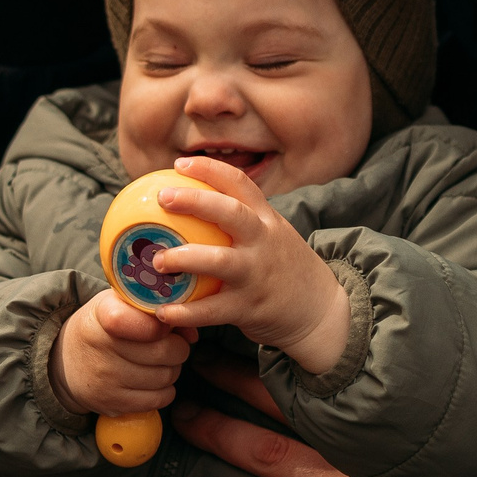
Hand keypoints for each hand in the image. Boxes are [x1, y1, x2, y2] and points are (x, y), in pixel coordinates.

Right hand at [54, 288, 192, 416]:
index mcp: (103, 316)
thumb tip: (192, 332)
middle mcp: (102, 348)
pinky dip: (164, 390)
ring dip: (171, 369)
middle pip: (166, 351)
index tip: (163, 325)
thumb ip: (155, 310)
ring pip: (167, 376)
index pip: (144, 322)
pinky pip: (159, 399)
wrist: (63, 362)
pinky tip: (151, 380)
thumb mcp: (118, 304)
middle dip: (177, 347)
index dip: (163, 324)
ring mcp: (107, 379)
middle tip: (169, 344)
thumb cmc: (101, 327)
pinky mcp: (113, 404)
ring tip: (158, 362)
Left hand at [149, 157, 351, 374]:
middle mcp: (263, 242)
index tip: (179, 164)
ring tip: (157, 260)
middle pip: (231, 213)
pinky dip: (186, 312)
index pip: (240, 183)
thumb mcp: (270, 235)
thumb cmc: (282, 268)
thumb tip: (190, 204)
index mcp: (265, 220)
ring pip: (219, 261)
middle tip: (163, 196)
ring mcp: (256, 274)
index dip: (209, 169)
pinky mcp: (249, 307)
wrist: (319, 311)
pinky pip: (212, 310)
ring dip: (185, 258)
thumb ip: (240, 221)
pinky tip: (162, 311)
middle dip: (195, 201)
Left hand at [175, 362, 476, 476]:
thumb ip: (455, 455)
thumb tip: (446, 426)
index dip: (299, 365)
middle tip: (204, 359)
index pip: (344, 389)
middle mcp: (378, 461)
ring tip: (185, 415)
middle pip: (297, 408)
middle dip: (243, 381)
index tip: (265, 342)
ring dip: (221, 432)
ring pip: (272, 455)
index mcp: (411, 439)